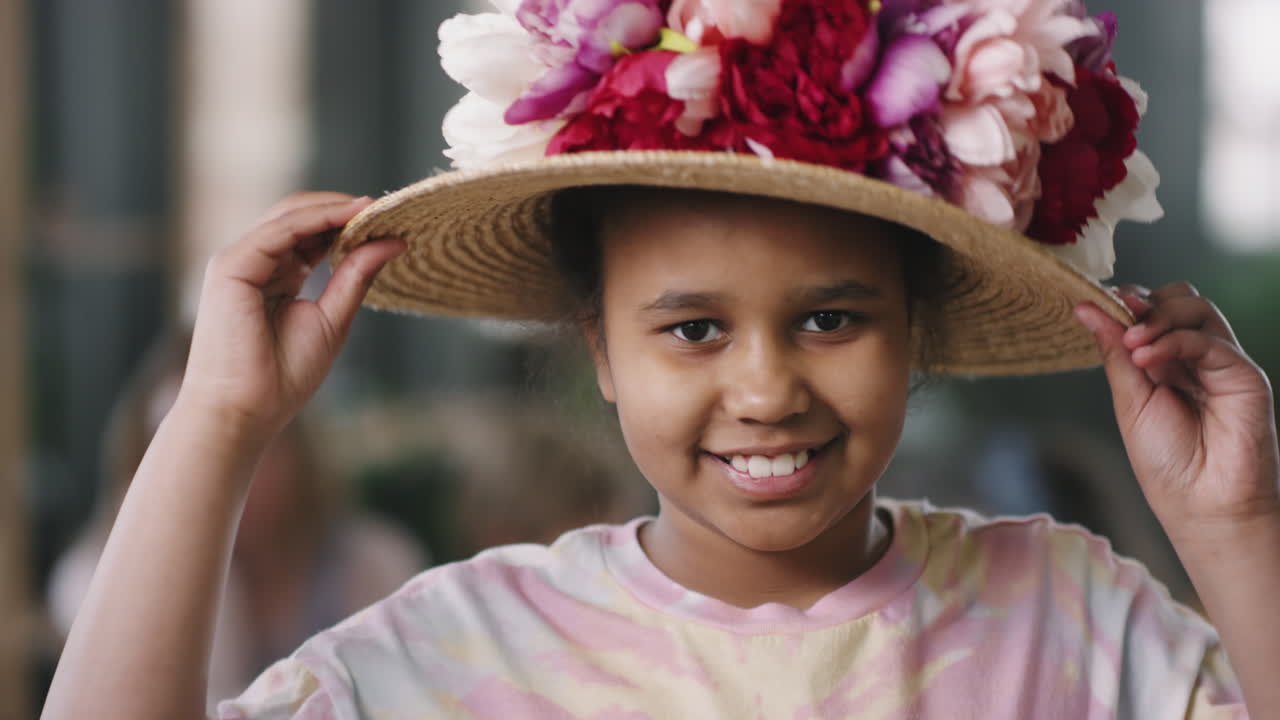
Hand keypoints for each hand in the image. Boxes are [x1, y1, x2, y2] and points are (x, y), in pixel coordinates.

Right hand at [178, 192, 404, 434]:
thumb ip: (355, 276)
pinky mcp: (231, 266)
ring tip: (373, 208)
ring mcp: (239, 261)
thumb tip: (392, 242)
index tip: (388, 221)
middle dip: (341, 209)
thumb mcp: (333, 318)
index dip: (347, 224)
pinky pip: (280, 230)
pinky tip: (349, 219)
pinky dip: (317, 219)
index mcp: (276, 276)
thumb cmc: (283, 376)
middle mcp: (255, 263)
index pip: (311, 235)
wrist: (244, 410)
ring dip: (333, 209)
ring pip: (289, 215)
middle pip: (298, 217)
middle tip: (385, 208)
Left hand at [1075, 284, 1279, 534]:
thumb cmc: (1167, 461)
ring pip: (1197, 308)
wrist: (1203, 505)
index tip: (1095, 304)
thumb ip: (1114, 351)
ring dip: (1157, 318)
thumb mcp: (1129, 400)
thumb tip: (1084, 307)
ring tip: (1132, 344)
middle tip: (1120, 323)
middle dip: (1144, 303)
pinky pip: (1209, 340)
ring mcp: (1221, 362)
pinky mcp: (1243, 375)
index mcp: (1165, 361)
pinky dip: (1173, 341)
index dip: (1126, 302)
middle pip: (1178, 298)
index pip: (1151, 309)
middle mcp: (1195, 356)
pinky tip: (1146, 358)